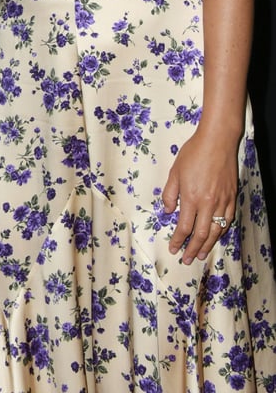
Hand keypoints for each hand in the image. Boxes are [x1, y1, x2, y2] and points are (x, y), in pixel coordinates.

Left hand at [161, 130, 237, 264]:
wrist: (217, 141)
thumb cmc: (193, 153)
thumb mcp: (175, 171)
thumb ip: (170, 194)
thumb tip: (168, 211)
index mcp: (191, 197)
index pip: (184, 227)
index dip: (178, 240)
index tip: (173, 249)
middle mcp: (208, 203)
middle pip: (201, 234)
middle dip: (192, 249)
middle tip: (187, 259)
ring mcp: (222, 201)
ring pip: (216, 230)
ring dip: (208, 245)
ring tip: (201, 254)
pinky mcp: (231, 197)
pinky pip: (227, 220)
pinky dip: (221, 231)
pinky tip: (216, 235)